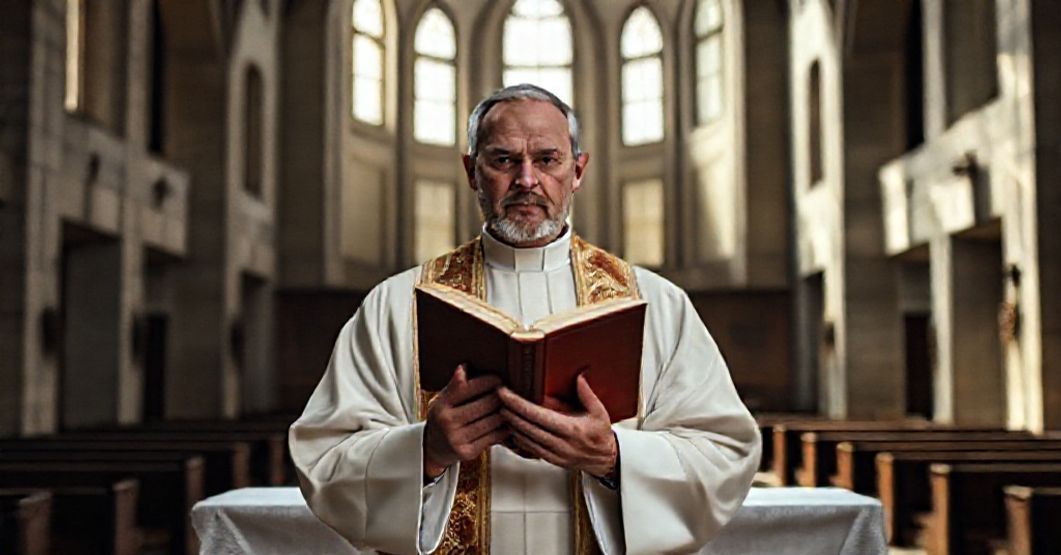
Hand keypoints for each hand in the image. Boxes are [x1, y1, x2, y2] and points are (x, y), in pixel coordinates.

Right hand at [423, 365, 508, 478]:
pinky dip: (504, 429)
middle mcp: (447, 421)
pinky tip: (509, 423)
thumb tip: (464, 367)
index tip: (499, 378)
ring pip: (492, 421)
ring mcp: (457, 439)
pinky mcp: (468, 452)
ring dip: (506, 412)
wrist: (432, 449)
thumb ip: (455, 386)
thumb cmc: (442, 419)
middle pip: (485, 404)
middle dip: (500, 396)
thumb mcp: (442, 400)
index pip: (468, 387)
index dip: (487, 381)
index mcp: (441, 404)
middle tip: (510, 391)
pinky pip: (493, 437)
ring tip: (513, 405)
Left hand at [498, 375, 617, 477]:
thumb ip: (586, 393)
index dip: (517, 403)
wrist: (604, 459)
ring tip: (502, 409)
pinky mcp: (550, 460)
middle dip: (509, 411)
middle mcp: (560, 444)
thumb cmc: (600, 434)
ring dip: (511, 424)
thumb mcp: (599, 411)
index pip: (536, 415)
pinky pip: (528, 448)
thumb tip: (579, 376)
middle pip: (525, 426)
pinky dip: (517, 437)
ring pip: (524, 438)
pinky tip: (512, 427)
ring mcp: (554, 454)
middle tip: (497, 398)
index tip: (505, 392)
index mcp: (570, 429)